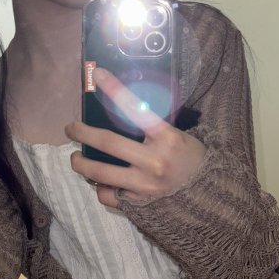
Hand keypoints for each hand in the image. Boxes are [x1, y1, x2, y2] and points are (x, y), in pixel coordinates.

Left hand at [65, 68, 205, 207]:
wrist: (208, 194)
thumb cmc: (190, 157)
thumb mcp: (176, 134)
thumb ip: (150, 126)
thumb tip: (121, 109)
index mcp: (167, 138)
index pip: (136, 108)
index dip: (115, 89)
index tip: (99, 74)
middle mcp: (154, 162)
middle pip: (108, 143)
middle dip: (83, 132)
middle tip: (71, 128)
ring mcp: (144, 186)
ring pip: (100, 174)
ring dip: (81, 164)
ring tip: (76, 157)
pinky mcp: (139, 204)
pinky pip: (108, 195)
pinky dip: (100, 187)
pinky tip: (100, 181)